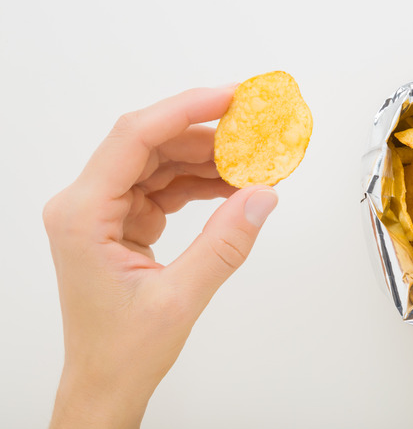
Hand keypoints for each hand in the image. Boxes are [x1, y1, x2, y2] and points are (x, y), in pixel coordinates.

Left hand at [44, 87, 277, 427]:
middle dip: (206, 134)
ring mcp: (105, 211)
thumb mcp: (180, 298)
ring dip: (208, 159)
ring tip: (254, 160)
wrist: (106, 381)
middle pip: (150, 144)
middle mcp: (87, 204)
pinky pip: (167, 186)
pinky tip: (234, 185)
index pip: (134, 139)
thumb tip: (263, 196)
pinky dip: (202, 183)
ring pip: (161, 162)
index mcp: (83, 215)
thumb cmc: (122, 349)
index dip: (185, 110)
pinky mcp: (124, 220)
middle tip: (255, 129)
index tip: (231, 97)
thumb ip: (225, 244)